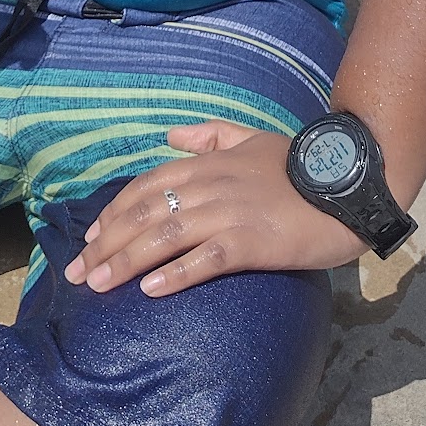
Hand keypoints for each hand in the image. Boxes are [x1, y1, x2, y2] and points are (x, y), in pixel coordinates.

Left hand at [63, 122, 364, 297]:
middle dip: (106, 243)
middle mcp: (211, 186)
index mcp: (208, 164)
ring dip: (126, 261)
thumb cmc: (298, 168)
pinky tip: (150, 290)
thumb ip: (210, 135)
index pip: (146, 186)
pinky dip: (175, 274)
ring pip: (165, 236)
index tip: (90, 238)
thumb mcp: (252, 139)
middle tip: (78, 275)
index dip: (113, 212)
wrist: (346, 186)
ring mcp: (230, 214)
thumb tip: (170, 135)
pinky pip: (205, 259)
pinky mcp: (252, 242)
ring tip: (98, 286)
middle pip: (145, 213)